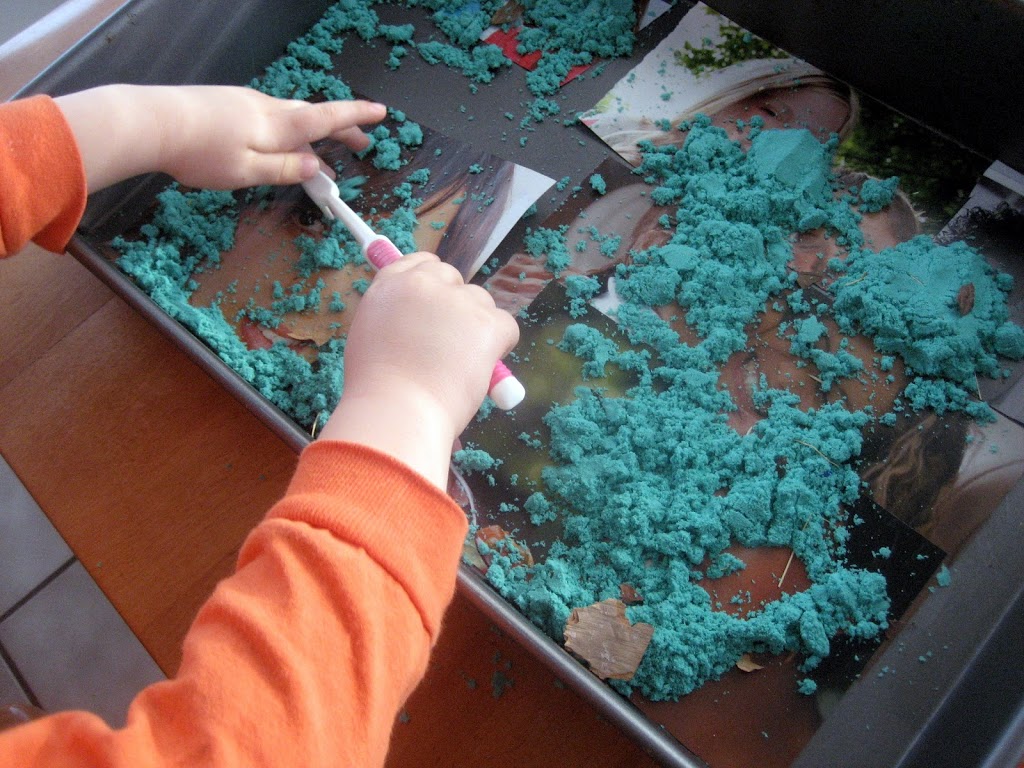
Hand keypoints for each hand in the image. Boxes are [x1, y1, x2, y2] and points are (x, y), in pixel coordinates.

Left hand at [56, 85, 386, 192]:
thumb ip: (284, 169)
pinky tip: (277, 145)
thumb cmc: (202, 152)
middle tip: (359, 144)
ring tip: (320, 157)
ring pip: (290, 116)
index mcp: (278, 125)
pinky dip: (286, 131)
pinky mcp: (227, 104)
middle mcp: (267, 108)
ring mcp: (246, 102)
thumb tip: (316, 167)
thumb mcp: (247, 171)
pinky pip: (269, 116)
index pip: (327, 118)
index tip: (380, 112)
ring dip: (311, 134)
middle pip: (312, 116)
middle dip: (339, 129)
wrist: (153, 122)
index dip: (355, 117)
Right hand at [319, 254, 519, 487]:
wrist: (397, 411)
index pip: (419, 263)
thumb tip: (413, 320)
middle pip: (453, 279)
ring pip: (481, 303)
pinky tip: (481, 368)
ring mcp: (457, 301)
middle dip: (456, 306)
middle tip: (450, 343)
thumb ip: (393, 319)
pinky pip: (506, 326)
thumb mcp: (368, 339)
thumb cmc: (376, 390)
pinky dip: (500, 346)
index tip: (439, 297)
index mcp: (390, 285)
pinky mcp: (486, 323)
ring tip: (458, 365)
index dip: (432, 281)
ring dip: (476, 327)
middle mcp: (424, 284)